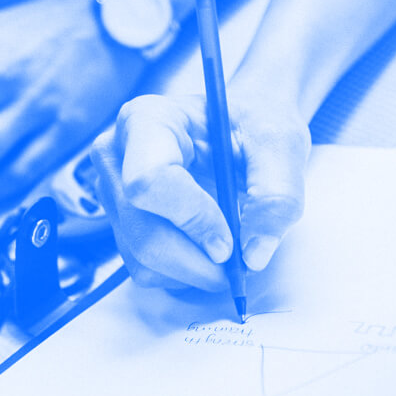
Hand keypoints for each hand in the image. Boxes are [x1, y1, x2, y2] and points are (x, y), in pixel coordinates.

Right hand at [90, 89, 309, 289]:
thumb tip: (253, 255)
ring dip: (193, 272)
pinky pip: (146, 270)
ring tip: (228, 254)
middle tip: (237, 268)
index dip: (192, 219)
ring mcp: (114, 194)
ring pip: (143, 258)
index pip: (150, 180)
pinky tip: (207, 250)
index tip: (229, 242)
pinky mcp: (123, 224)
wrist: (243, 127)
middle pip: (143, 231)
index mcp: (148, 121)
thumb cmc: (254, 124)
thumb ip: (277, 197)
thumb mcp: (280, 145)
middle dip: (196, 262)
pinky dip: (183, 275)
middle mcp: (118, 156)